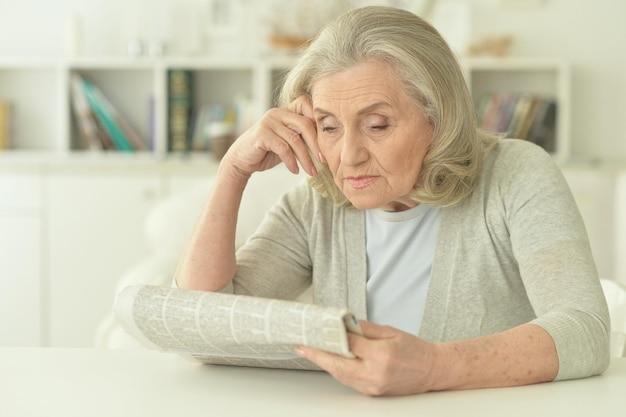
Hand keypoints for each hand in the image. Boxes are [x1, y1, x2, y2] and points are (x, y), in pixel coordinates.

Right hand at [222, 95, 320, 179]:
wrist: (242, 160)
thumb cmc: (267, 151)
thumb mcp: (287, 142)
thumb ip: (302, 137)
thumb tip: (326, 144)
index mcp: (286, 111)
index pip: (306, 104)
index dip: (318, 120)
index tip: (326, 141)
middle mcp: (277, 112)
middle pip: (305, 124)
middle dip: (316, 144)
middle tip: (323, 161)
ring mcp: (268, 122)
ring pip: (295, 139)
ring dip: (305, 158)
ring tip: (311, 172)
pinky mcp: (262, 134)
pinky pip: (283, 148)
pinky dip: (291, 161)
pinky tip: (295, 170)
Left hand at [295, 320, 439, 395]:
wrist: (433, 371)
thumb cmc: (415, 349)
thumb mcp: (391, 331)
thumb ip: (366, 328)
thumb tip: (345, 323)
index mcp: (382, 354)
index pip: (349, 344)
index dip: (332, 336)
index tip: (318, 329)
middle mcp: (376, 373)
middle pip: (339, 364)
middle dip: (318, 355)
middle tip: (302, 346)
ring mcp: (373, 386)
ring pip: (341, 375)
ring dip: (325, 364)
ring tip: (311, 352)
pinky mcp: (373, 392)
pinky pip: (349, 381)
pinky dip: (338, 371)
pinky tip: (330, 362)